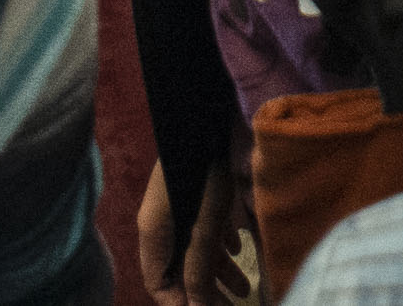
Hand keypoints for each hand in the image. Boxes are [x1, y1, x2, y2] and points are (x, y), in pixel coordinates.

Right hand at [137, 147, 252, 305]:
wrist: (207, 115)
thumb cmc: (204, 172)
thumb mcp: (203, 226)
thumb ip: (199, 268)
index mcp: (155, 233)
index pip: (159, 283)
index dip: (179, 305)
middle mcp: (165, 223)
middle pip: (181, 271)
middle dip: (205, 294)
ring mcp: (181, 207)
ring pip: (197, 250)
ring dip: (220, 272)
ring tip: (246, 290)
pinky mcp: (198, 191)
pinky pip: (207, 229)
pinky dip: (222, 244)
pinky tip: (241, 247)